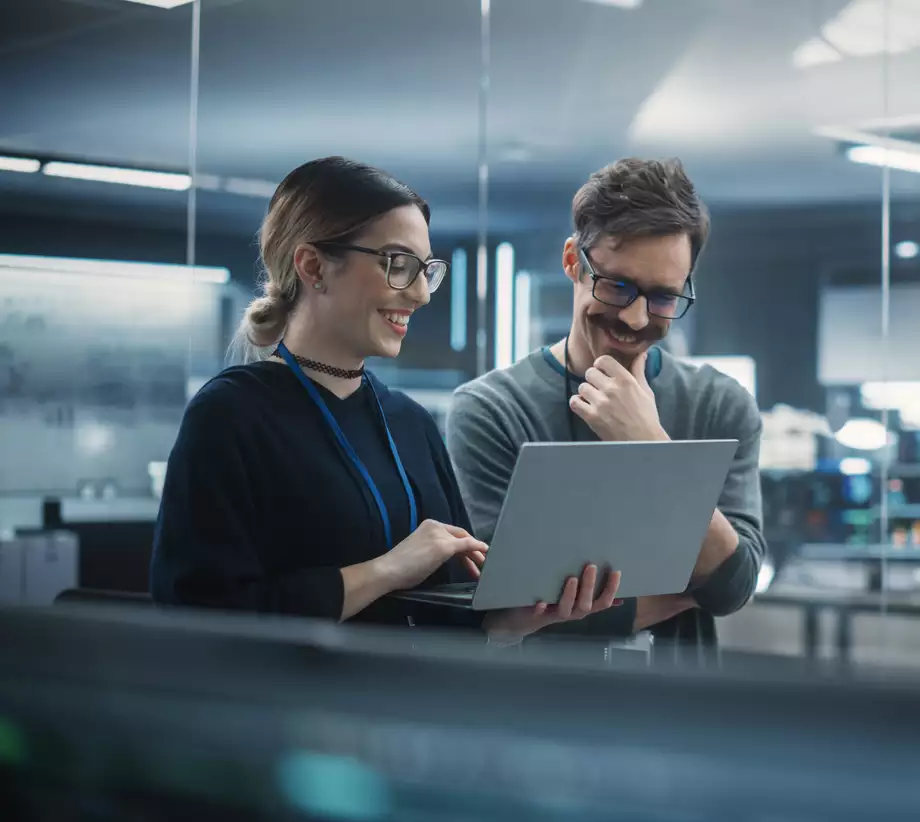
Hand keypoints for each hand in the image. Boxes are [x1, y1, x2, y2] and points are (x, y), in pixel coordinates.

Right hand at [378, 519, 487, 591]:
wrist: (388, 570)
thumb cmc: (399, 567)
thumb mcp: (420, 553)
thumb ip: (433, 551)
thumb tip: (442, 559)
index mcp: (428, 526)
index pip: (451, 534)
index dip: (463, 546)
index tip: (469, 557)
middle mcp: (435, 526)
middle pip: (460, 536)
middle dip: (473, 550)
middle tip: (480, 563)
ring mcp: (440, 535)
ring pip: (465, 541)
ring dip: (476, 554)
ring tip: (481, 568)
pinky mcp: (444, 546)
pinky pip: (467, 545)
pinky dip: (477, 548)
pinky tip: (484, 553)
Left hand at [482, 565, 621, 641]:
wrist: (524, 620)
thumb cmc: (554, 604)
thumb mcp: (575, 601)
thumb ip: (594, 597)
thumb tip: (621, 598)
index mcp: (583, 608)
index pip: (603, 602)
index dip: (611, 589)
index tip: (616, 571)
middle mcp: (572, 614)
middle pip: (585, 605)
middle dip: (590, 586)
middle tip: (591, 566)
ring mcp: (555, 615)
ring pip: (566, 610)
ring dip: (570, 595)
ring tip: (571, 578)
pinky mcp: (537, 616)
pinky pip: (539, 614)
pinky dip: (541, 608)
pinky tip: (541, 602)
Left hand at [569, 351, 667, 441]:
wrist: (643, 442)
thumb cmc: (646, 416)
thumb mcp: (645, 390)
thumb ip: (639, 370)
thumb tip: (642, 353)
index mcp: (626, 380)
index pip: (603, 360)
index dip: (601, 365)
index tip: (603, 372)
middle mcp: (612, 389)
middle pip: (590, 372)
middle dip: (593, 379)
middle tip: (599, 387)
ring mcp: (600, 403)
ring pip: (582, 387)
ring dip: (586, 392)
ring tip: (594, 399)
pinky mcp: (592, 417)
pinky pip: (574, 402)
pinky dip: (577, 403)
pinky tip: (585, 407)